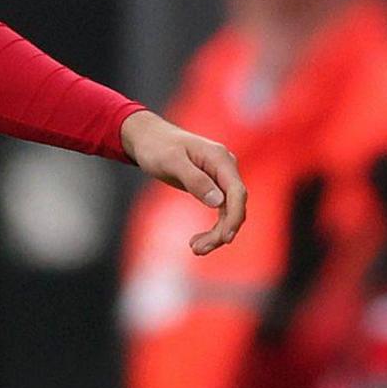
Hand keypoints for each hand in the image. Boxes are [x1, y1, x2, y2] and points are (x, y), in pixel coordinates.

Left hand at [123, 111, 246, 253]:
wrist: (148, 138)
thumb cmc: (157, 146)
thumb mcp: (171, 162)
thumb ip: (195, 180)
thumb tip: (218, 202)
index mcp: (220, 159)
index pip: (237, 191)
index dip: (235, 216)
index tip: (226, 238)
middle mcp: (225, 168)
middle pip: (235, 205)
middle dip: (221, 231)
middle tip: (197, 249)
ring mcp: (220, 177)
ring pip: (228, 212)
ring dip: (216, 234)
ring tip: (195, 249)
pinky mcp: (213, 186)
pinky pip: (220, 211)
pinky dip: (212, 228)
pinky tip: (196, 241)